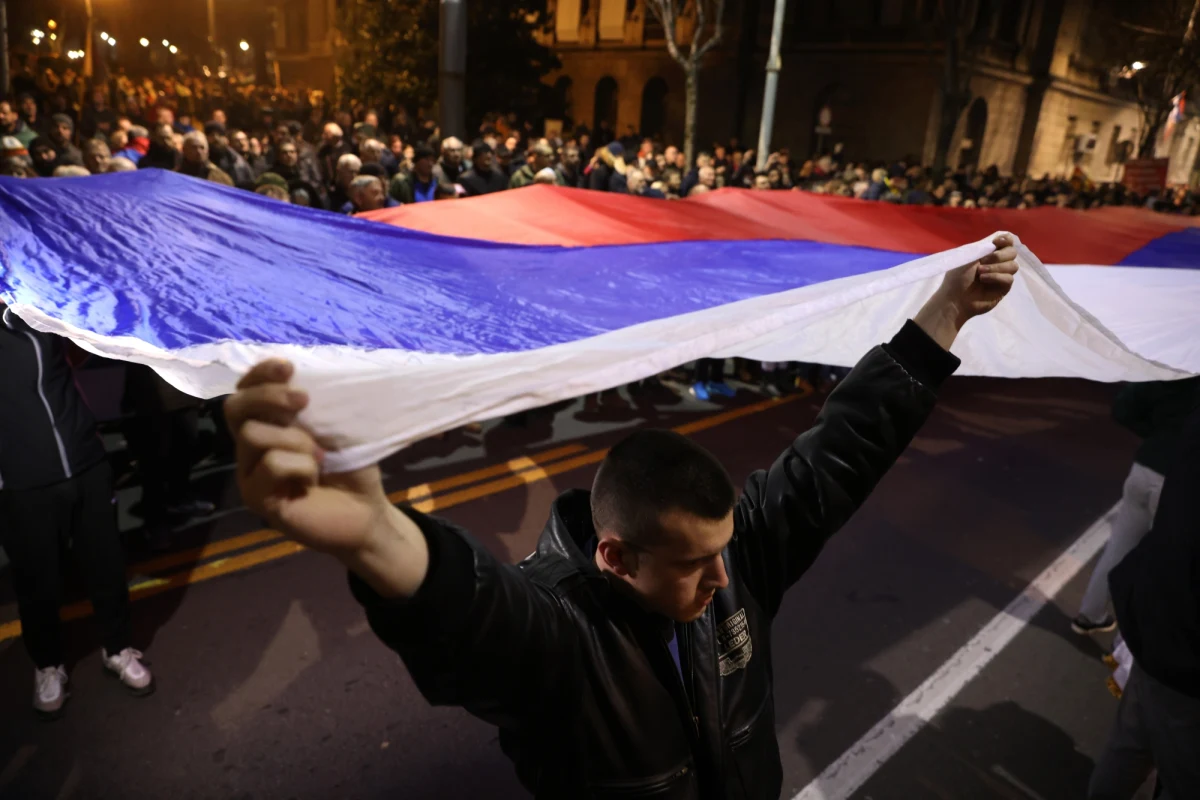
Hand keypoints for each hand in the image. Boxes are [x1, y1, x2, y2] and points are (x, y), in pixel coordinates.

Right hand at [225, 360, 429, 596]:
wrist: (366, 511)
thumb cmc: (351, 466)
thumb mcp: (337, 426)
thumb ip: (315, 403)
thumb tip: (304, 373)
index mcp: (269, 423)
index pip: (246, 389)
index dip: (260, 373)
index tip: (288, 366)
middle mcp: (251, 446)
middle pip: (235, 407)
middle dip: (268, 396)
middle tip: (303, 401)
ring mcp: (250, 473)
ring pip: (253, 435)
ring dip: (294, 440)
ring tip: (319, 456)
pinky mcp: (256, 498)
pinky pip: (270, 465)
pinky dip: (300, 466)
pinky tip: (312, 480)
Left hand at [940, 234, 1018, 323]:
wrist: (954, 298)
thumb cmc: (957, 277)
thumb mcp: (968, 256)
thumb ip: (983, 246)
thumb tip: (999, 236)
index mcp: (989, 252)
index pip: (1007, 241)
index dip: (1006, 239)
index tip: (996, 242)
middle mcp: (998, 262)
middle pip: (1012, 252)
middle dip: (999, 255)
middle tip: (982, 261)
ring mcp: (1002, 275)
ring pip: (1013, 265)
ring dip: (996, 267)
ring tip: (980, 273)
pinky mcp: (1004, 288)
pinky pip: (1009, 278)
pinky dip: (996, 277)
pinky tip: (984, 280)